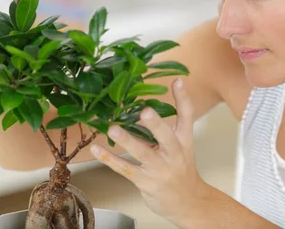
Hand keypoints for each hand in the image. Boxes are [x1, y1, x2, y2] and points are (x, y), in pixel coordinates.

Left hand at [91, 79, 208, 225]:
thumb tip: (143, 107)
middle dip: (156, 124)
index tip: (177, 81)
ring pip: (142, 153)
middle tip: (145, 111)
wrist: (188, 203)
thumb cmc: (180, 170)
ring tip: (112, 130)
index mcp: (184, 141)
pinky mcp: (144, 181)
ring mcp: (159, 169)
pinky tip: (96, 149)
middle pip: (166, 136)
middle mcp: (174, 154)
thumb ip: (165, 129)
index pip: (186, 117)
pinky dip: (109, 159)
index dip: (182, 99)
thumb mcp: (181, 147)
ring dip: (127, 141)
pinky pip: (125, 169)